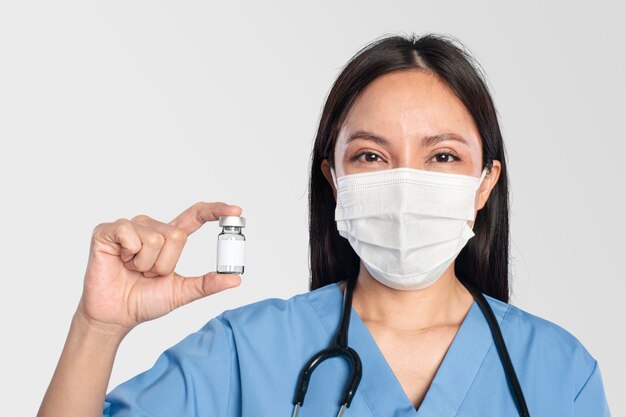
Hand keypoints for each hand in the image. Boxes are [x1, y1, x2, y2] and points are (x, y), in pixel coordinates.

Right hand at [76, 201, 241, 335]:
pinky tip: (120, 261)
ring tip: (133, 270)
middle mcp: (151, 227)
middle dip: (165, 264)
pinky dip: (129, 254)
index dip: (215, 211)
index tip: (236, 211)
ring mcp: (130, 227)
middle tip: (149, 275)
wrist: (115, 316)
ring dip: (146, 264)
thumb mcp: (181, 292)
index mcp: (169, 238)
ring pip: (155, 238)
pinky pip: (129, 233)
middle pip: (177, 235)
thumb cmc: (144, 301)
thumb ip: (207, 284)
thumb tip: (235, 280)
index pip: (195, 216)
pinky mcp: (109, 231)